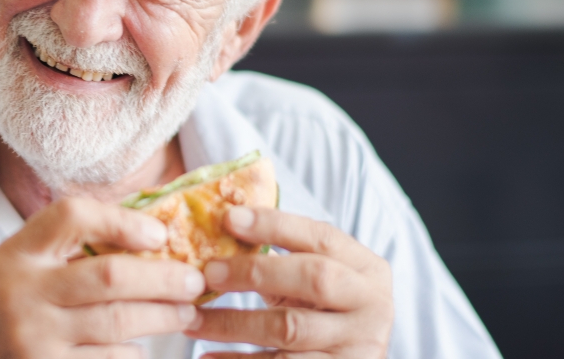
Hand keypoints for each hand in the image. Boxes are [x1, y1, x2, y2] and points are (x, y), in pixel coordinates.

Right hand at [0, 197, 205, 358]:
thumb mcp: (16, 265)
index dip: (122, 221)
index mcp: (16, 255)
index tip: (159, 234)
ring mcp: (35, 340)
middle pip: (110, 276)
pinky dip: (132, 352)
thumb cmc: (3, 307)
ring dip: (161, 318)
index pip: (71, 217)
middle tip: (194, 281)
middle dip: (163, 279)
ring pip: (117, 324)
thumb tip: (149, 232)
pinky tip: (140, 345)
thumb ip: (64, 246)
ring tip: (185, 313)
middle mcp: (22, 294)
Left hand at [184, 207, 392, 357]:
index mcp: (367, 269)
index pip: (322, 237)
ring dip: (232, 323)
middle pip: (314, 278)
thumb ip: (283, 257)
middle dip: (255, 271)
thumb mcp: (313, 282)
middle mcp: (372, 305)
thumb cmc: (321, 316)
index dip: (275, 224)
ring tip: (191, 319)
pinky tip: (206, 357)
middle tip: (207, 273)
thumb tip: (217, 227)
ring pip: (288, 329)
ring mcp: (359, 346)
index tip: (229, 218)